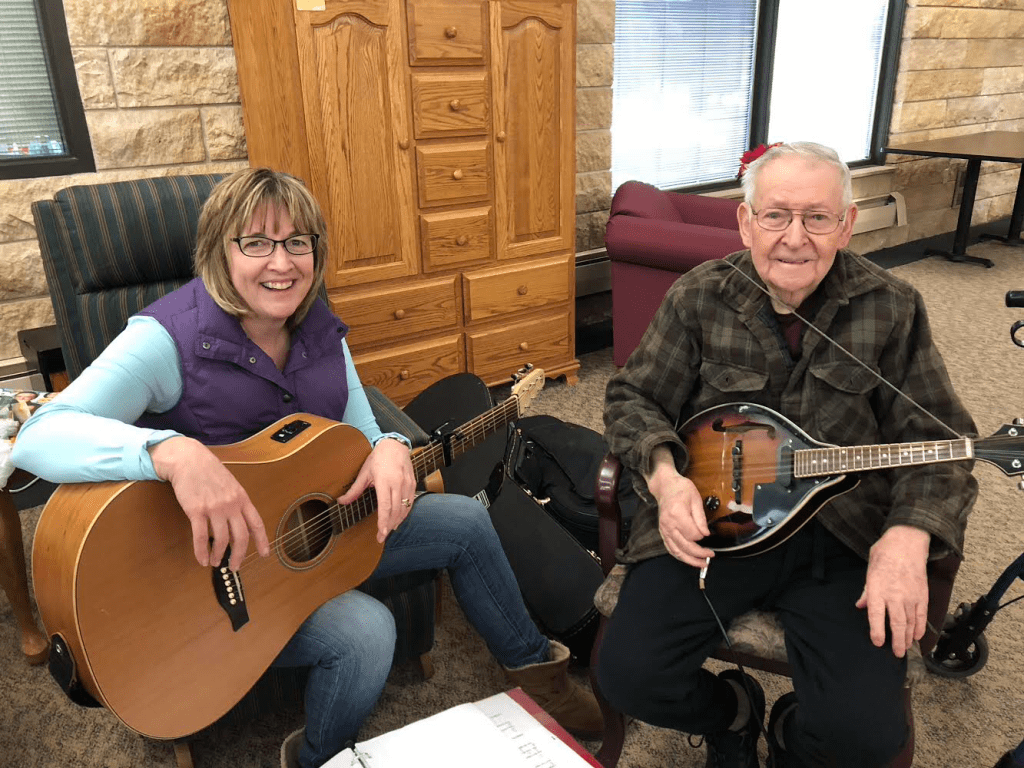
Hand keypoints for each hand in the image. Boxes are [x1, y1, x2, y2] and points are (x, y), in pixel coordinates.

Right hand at [149, 436, 270, 570]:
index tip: (265, 554)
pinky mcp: (196, 511)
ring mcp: (214, 508)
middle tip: (235, 566)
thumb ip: (236, 502)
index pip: (257, 524)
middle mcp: (231, 505)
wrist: (189, 459)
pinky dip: (201, 552)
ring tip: (216, 562)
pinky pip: (201, 537)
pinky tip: (202, 559)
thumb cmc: (209, 471)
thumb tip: (239, 522)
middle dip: (239, 555)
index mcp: (242, 498)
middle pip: (241, 537)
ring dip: (219, 555)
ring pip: (221, 540)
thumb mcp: (231, 484)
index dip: (262, 541)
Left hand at [337, 437, 414, 542]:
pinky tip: (398, 519)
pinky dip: (405, 513)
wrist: (395, 444)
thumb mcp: (364, 472)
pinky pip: (410, 502)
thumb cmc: (379, 457)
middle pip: (396, 510)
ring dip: (397, 521)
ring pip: (404, 508)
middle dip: (389, 526)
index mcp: (384, 480)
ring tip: (389, 530)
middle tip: (382, 537)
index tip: (381, 533)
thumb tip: (342, 501)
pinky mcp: (412, 483)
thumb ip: (354, 489)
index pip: (385, 506)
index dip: (383, 521)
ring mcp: (407, 483)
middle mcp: (398, 483)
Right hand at [647, 448, 713, 567]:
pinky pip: (670, 548)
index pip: (693, 534)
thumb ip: (700, 518)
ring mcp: (664, 529)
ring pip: (676, 551)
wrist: (665, 486)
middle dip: (699, 553)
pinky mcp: (663, 532)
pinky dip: (679, 556)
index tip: (708, 533)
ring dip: (689, 560)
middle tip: (710, 556)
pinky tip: (688, 559)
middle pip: (685, 546)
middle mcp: (668, 524)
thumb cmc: (680, 489)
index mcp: (677, 514)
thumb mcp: (695, 499)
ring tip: (701, 564)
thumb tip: (706, 534)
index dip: (703, 536)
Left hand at [856, 525, 930, 657]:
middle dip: (897, 641)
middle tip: (896, 654)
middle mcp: (895, 595)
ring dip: (908, 638)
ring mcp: (911, 596)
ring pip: (910, 623)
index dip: (877, 631)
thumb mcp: (870, 569)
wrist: (907, 542)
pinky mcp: (922, 595)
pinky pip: (921, 616)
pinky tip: (917, 636)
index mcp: (878, 589)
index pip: (876, 615)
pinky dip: (920, 628)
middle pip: (897, 624)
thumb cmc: (885, 554)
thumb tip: (860, 605)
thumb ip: (866, 590)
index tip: (877, 643)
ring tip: (905, 648)